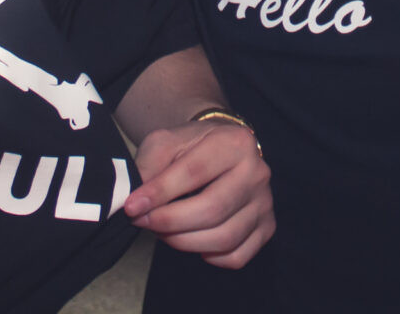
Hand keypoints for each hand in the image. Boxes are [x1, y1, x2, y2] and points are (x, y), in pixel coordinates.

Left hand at [124, 117, 274, 268]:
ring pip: (225, 238)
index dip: (160, 193)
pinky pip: (237, 256)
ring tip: (163, 231)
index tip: (132, 207)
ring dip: (184, 242)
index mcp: (236, 142)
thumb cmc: (191, 147)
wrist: (220, 149)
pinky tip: (193, 239)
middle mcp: (258, 172)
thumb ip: (149, 167)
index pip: (195, 173)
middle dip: (170, 222)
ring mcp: (265, 202)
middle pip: (213, 209)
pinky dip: (210, 256)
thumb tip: (135, 203)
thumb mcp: (166, 143)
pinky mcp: (267, 227)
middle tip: (144, 222)